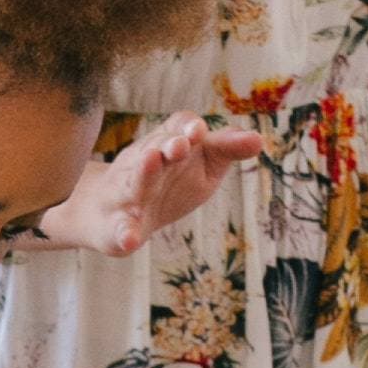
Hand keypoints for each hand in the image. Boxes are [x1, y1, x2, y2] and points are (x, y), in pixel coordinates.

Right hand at [38, 112, 261, 255]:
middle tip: (179, 146)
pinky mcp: (116, 226)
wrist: (108, 214)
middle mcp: (145, 164)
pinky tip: (130, 239)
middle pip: (155, 149)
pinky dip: (124, 233)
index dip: (188, 128)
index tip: (199, 131)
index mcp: (167, 146)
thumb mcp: (201, 165)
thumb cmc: (167, 184)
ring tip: (151, 161)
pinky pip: (119, 229)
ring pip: (133, 181)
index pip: (179, 128)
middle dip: (168, 145)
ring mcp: (127, 195)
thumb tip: (258, 139)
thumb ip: (225, 150)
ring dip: (143, 171)